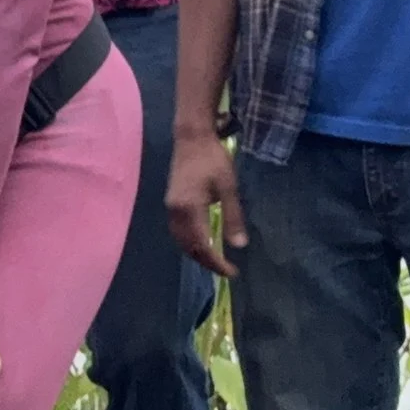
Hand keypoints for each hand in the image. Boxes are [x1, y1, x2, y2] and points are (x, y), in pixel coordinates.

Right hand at [166, 128, 243, 278]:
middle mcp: (175, 212)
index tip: (232, 272)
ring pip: (180, 240)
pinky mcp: (171, 202)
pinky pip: (177, 231)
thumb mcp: (228, 187)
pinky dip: (189, 242)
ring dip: (196, 253)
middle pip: (188, 247)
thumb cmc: (213, 159)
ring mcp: (170, 207)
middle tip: (226, 269)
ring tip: (214, 259)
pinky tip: (201, 241)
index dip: (216, 263)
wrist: (191, 137)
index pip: (202, 245)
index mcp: (189, 209)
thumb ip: (233, 217)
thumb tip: (239, 245)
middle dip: (206, 261)